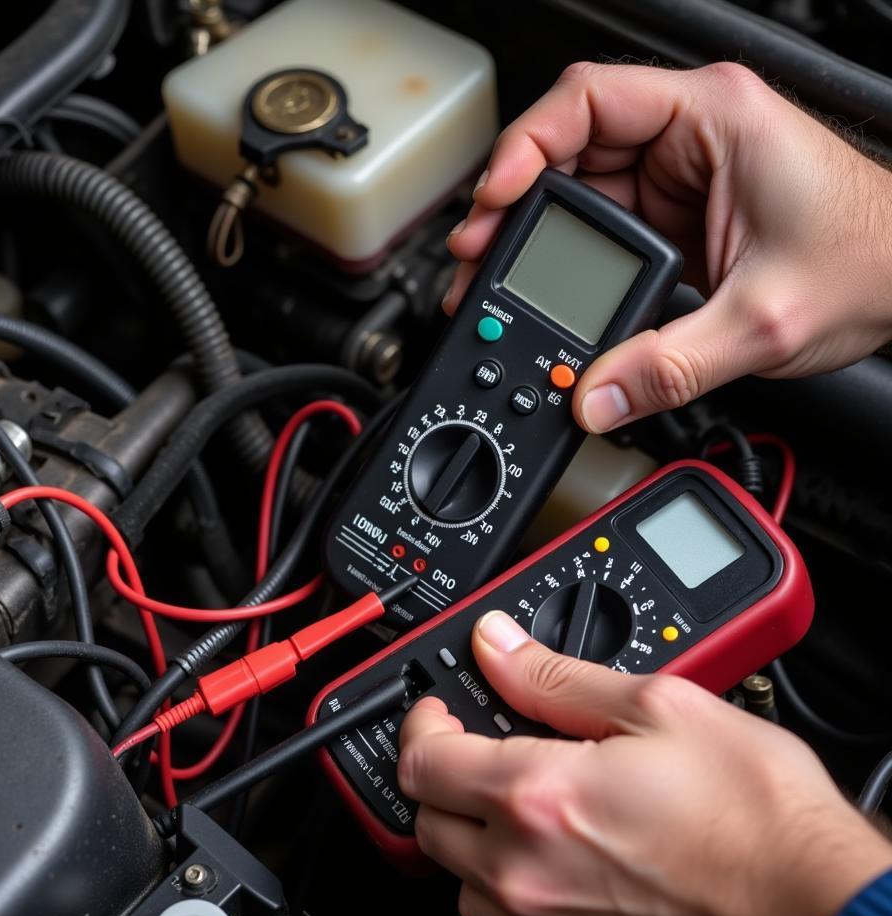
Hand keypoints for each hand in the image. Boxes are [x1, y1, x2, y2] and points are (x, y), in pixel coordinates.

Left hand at [397, 611, 891, 915]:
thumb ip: (557, 676)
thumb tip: (500, 647)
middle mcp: (527, 871)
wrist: (816, 907)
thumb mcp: (657, 705)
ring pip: (458, 880)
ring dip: (465, 833)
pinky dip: (508, 881)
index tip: (441, 709)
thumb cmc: (754, 814)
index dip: (421, 723)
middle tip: (472, 745)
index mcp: (537, 798)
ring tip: (509, 799)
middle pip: (425, 822)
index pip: (421, 761)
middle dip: (438, 775)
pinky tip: (550, 851)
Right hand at [445, 62, 891, 432]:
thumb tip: (595, 398)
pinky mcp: (673, 215)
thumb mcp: (762, 322)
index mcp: (713, 118)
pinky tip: (542, 286)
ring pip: (576, 188)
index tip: (495, 197)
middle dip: (513, 200)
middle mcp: (689, 136)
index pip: (589, 99)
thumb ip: (669, 367)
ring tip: (496, 275)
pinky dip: (564, 257)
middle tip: (480, 252)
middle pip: (567, 146)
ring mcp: (678, 175)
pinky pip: (599, 225)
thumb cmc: (870, 260)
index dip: (527, 145)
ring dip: (531, 232)